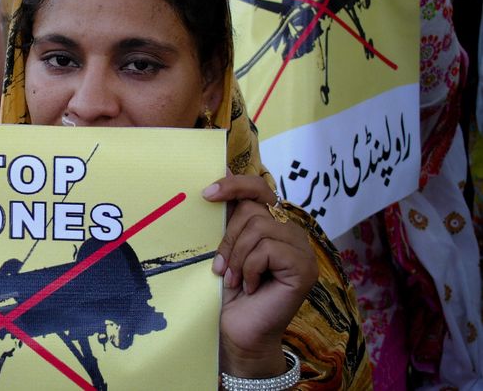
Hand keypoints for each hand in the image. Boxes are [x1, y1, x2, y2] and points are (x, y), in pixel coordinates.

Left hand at [203, 175, 317, 377]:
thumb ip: (230, 218)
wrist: (239, 333)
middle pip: (253, 208)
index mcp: (274, 225)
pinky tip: (250, 287)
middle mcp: (292, 234)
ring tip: (235, 279)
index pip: (260, 188)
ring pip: (259, 227)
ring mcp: (302, 251)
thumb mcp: (227, 248)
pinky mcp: (304, 268)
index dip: (234, 185)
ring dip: (237, 256)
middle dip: (229, 237)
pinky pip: (267, 249)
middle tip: (221, 266)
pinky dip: (250, 268)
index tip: (207, 194)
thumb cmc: (231, 293)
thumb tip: (219, 177)